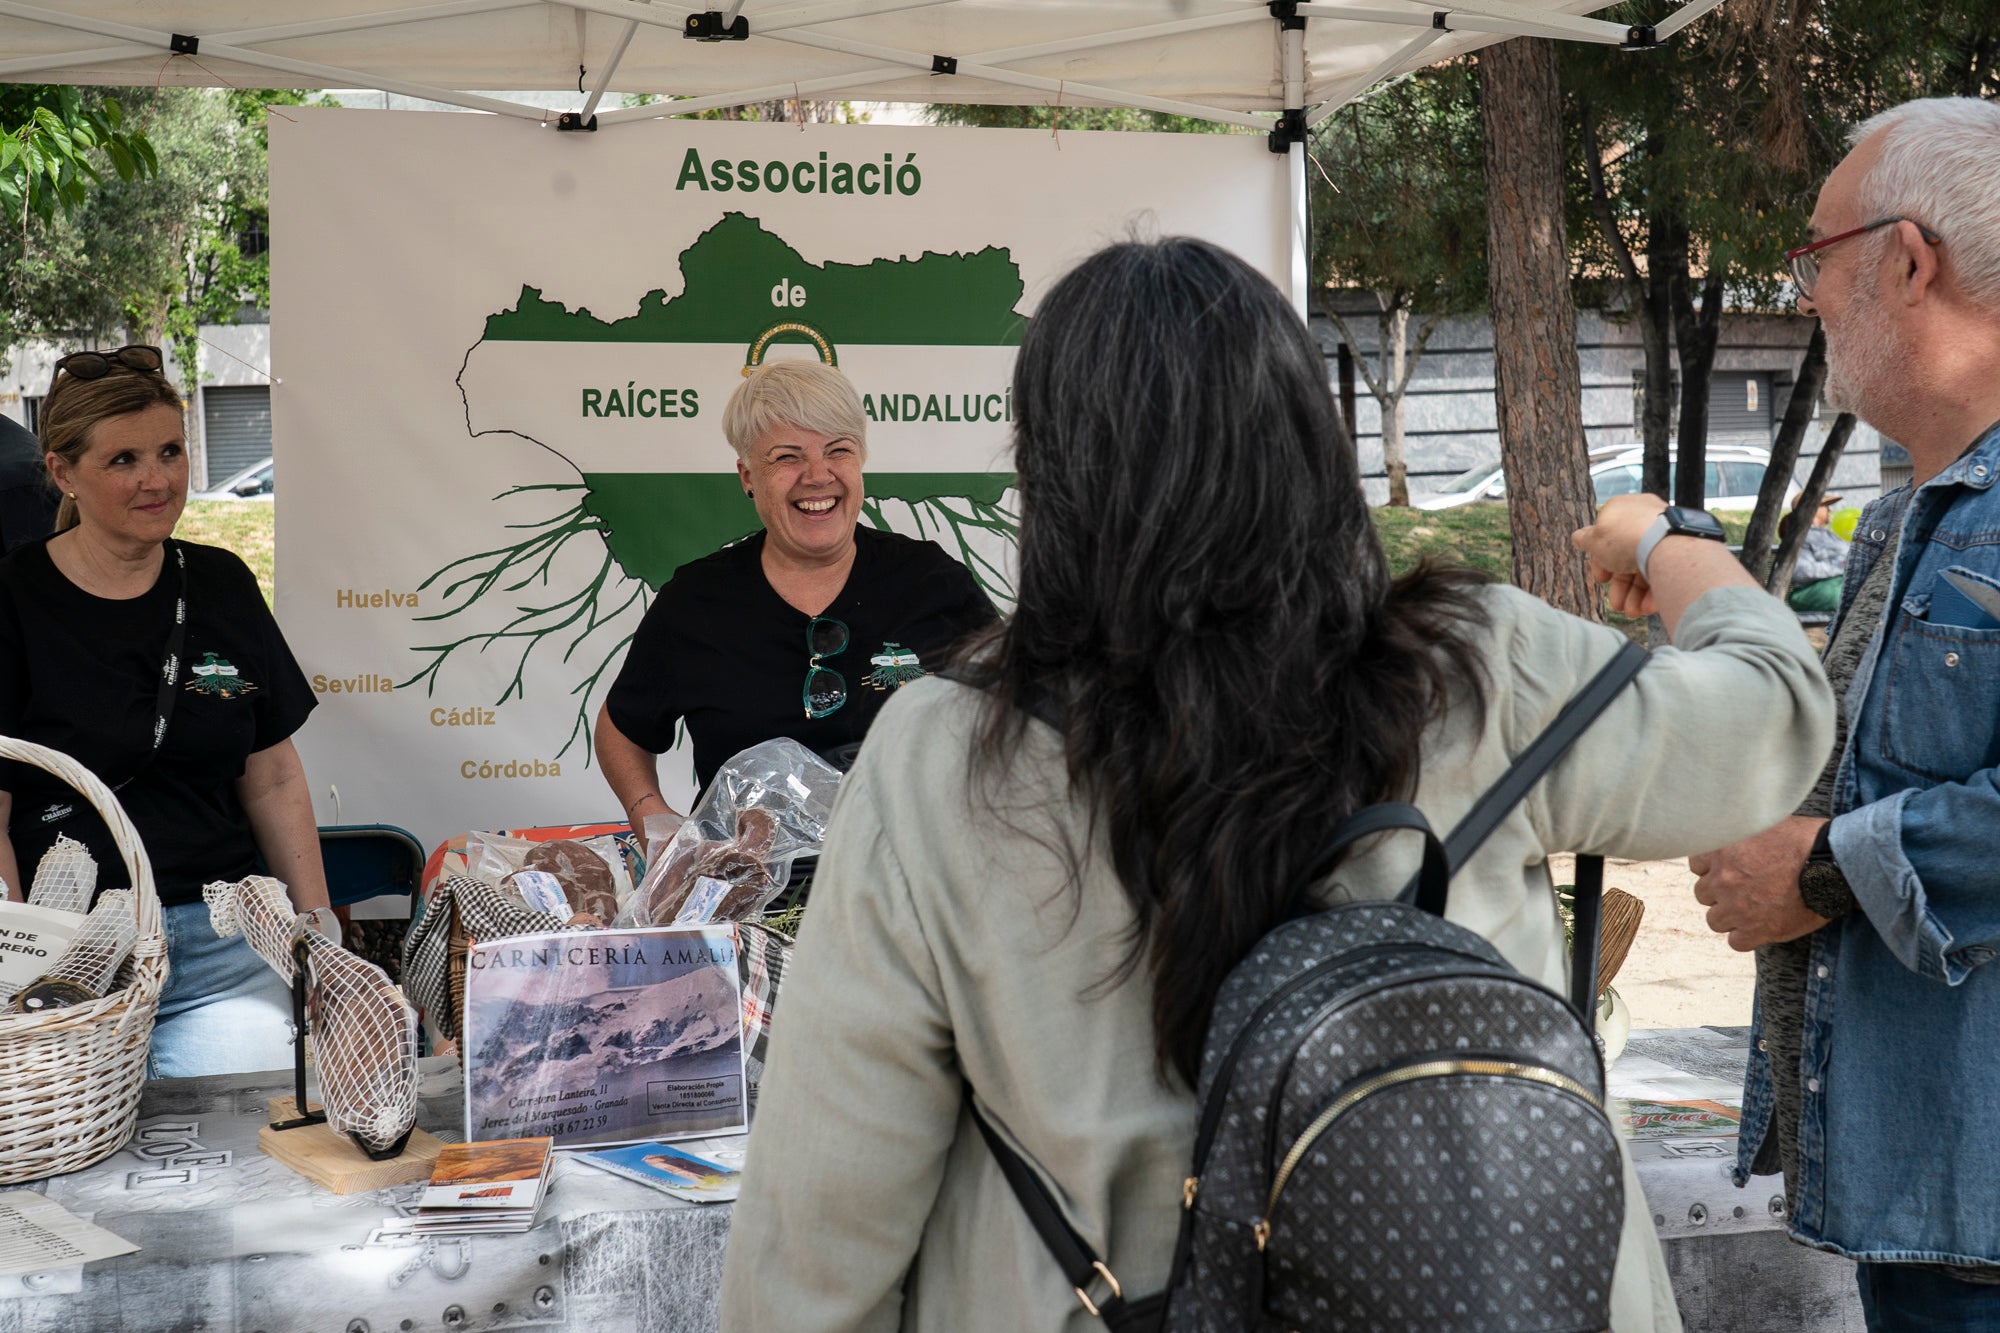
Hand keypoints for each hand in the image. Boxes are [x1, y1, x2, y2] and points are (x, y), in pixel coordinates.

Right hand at [1573, 494, 1668, 617]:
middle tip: (1617, 604)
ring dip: (1635, 594)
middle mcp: (1646, 521)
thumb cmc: (1625, 537)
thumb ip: (1586, 540)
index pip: (1609, 537)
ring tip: (1632, 612)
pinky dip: (1654, 592)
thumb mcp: (1595, 539)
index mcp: (1625, 510)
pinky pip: (1663, 573)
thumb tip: (1578, 537)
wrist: (1664, 542)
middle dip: (1620, 586)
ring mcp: (1665, 537)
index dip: (1601, 561)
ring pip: (1645, 569)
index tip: (1600, 578)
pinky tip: (1647, 607)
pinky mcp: (1680, 553)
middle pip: (1627, 558)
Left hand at [1689, 815, 1828, 950]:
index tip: (1727, 871)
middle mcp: (1724, 879)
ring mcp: (1738, 906)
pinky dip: (1746, 937)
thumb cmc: (1805, 840)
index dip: (1713, 870)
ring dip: (1730, 917)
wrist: (1833, 864)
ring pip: (1715, 920)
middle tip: (1743, 892)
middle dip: (1721, 893)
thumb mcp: (1766, 823)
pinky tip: (1760, 928)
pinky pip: (1736, 942)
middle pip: (1704, 894)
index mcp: (1722, 851)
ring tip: (1751, 911)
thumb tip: (1738, 833)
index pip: (1697, 865)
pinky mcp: (1758, 929)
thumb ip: (1743, 834)